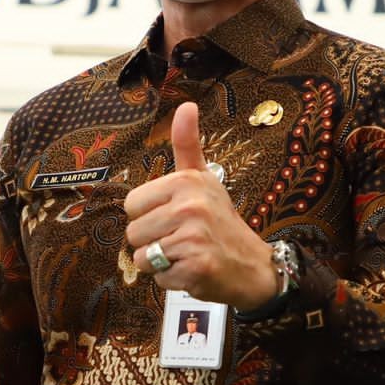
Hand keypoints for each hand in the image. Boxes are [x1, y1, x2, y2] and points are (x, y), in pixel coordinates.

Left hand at [124, 103, 276, 308]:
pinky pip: (159, 278)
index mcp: (185, 182)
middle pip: (133, 233)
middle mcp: (190, 206)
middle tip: (181, 238)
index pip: (131, 204)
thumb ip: (187, 144)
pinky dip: (172, 280)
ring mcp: (193, 238)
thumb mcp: (204, 178)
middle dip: (153, 241)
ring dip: (160, 263)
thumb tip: (186, 105)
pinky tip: (193, 270)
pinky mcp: (196, 267)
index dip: (148, 215)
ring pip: (142, 257)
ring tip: (185, 254)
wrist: (253, 264)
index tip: (173, 216)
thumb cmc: (221, 220)